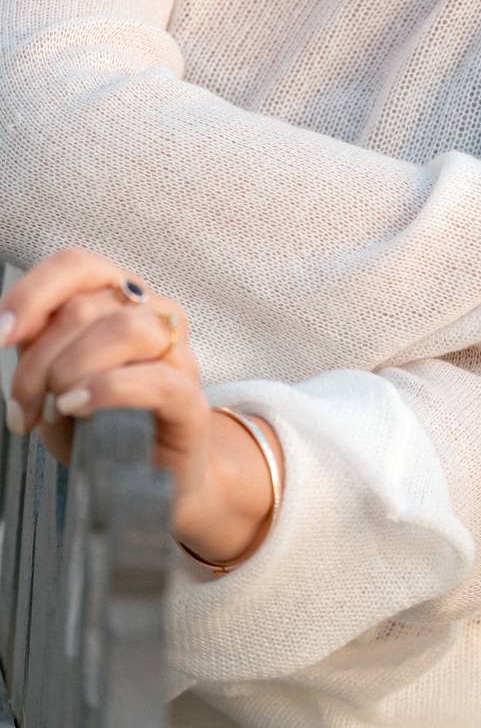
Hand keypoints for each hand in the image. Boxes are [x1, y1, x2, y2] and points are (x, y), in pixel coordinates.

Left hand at [0, 247, 212, 527]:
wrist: (153, 485)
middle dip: (36, 362)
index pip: (77, 265)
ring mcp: (179, 355)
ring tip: (52, 410)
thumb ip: (37, 348)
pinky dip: (107, 389)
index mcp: (119, 299)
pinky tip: (78, 407)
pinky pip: (155, 378)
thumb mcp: (55, 381)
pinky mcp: (192, 401)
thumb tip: (5, 328)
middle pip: (86, 308)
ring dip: (70, 370)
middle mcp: (154, 313)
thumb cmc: (101, 428)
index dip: (32, 293)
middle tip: (20, 412)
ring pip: (123, 330)